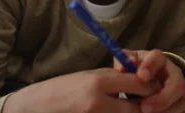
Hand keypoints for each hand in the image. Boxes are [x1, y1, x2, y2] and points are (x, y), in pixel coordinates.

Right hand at [2, 68, 156, 112]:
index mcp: (98, 81)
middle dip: (146, 106)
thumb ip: (115, 77)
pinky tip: (119, 112)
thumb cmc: (61, 88)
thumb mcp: (88, 76)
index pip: (138, 83)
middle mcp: (97, 102)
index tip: (151, 86)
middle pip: (137, 108)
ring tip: (131, 106)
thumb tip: (141, 80)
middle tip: (148, 103)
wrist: (32, 107)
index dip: (150, 86)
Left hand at [114, 49, 184, 112]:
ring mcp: (178, 88)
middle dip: (162, 97)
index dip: (150, 66)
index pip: (158, 58)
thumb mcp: (130, 64)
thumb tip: (121, 68)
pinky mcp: (180, 101)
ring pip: (180, 99)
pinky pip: (178, 109)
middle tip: (144, 107)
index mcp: (158, 59)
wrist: (150, 78)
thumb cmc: (137, 69)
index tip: (141, 77)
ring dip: (165, 107)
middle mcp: (173, 72)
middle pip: (177, 83)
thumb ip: (124, 63)